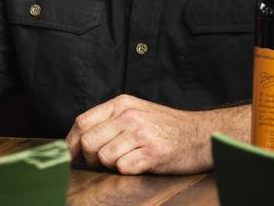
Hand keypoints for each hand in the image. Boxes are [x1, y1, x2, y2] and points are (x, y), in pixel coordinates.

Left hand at [66, 94, 212, 173]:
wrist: (202, 134)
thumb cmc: (167, 127)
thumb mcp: (136, 111)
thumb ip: (109, 121)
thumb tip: (78, 141)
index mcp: (121, 104)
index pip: (82, 122)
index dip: (71, 142)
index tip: (70, 155)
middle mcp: (129, 116)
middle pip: (88, 142)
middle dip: (90, 157)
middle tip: (101, 162)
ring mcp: (141, 134)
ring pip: (104, 157)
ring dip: (111, 165)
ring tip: (127, 160)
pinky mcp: (153, 153)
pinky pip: (123, 168)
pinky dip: (127, 170)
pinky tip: (139, 164)